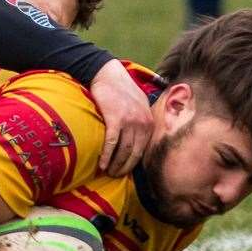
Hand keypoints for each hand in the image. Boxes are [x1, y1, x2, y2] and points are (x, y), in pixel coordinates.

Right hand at [89, 59, 151, 175]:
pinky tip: (101, 164)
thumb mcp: (139, 104)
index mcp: (149, 121)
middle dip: (124, 168)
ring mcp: (130, 121)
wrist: (107, 74)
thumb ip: (142, 120)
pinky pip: (111, 143)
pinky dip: (106, 156)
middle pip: (134, 154)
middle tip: (114, 176)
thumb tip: (139, 139)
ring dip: (115, 164)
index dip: (133, 164)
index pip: (144, 150)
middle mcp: (143, 123)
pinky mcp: (115, 119)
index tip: (125, 171)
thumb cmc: (121, 89)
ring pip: (123, 151)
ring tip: (107, 172)